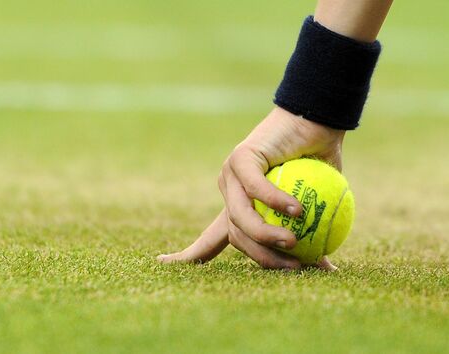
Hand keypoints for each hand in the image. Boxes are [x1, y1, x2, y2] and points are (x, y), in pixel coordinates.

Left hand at [158, 107, 344, 270]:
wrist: (317, 119)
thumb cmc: (320, 163)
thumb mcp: (317, 206)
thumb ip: (313, 234)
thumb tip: (327, 269)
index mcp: (239, 206)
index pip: (210, 238)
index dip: (188, 255)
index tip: (160, 264)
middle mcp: (229, 192)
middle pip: (235, 237)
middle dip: (263, 258)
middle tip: (294, 267)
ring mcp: (231, 175)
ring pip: (240, 217)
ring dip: (266, 235)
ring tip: (294, 242)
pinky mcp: (240, 158)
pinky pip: (255, 187)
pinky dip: (276, 201)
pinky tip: (298, 210)